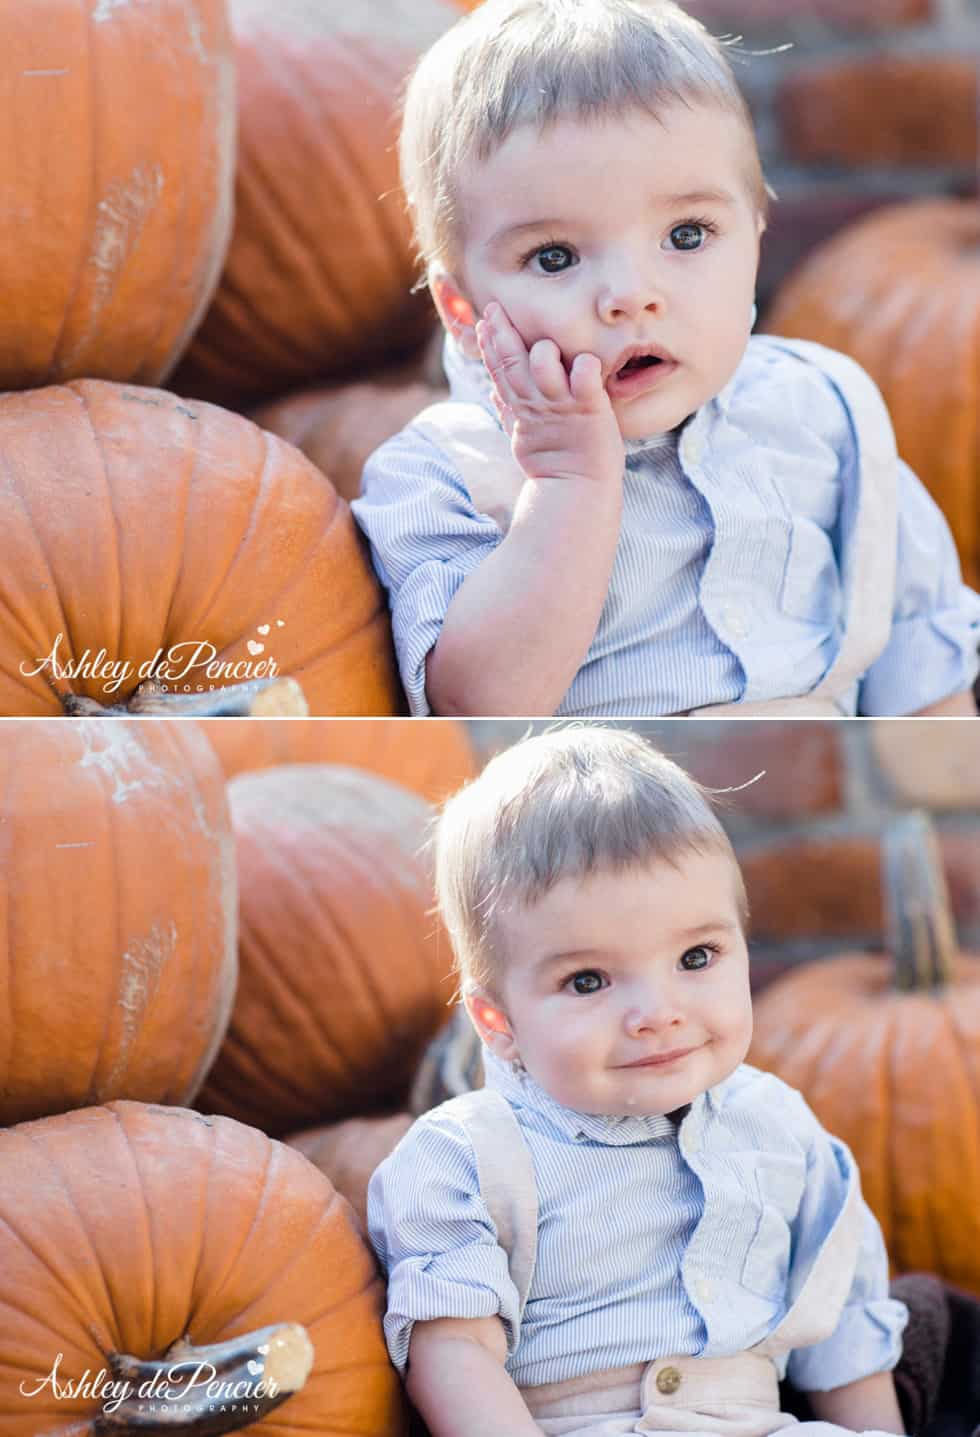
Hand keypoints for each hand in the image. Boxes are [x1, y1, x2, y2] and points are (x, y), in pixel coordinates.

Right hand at [475, 302, 623, 485]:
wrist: (577, 491)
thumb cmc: (556, 466)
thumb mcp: (524, 436)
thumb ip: (509, 410)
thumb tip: (494, 392)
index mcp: (522, 408)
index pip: (499, 369)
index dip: (489, 345)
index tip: (482, 322)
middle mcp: (538, 402)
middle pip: (513, 360)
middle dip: (503, 332)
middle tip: (496, 308)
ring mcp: (562, 405)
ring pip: (543, 364)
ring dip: (543, 350)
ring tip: (545, 344)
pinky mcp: (589, 408)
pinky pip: (584, 377)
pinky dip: (584, 367)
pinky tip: (584, 361)